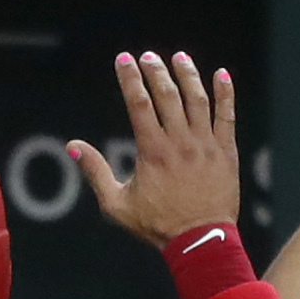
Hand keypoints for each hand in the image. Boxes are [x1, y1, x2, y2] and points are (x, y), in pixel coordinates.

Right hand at [73, 51, 239, 246]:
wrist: (200, 242)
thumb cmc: (156, 226)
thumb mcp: (117, 204)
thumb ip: (95, 172)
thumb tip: (72, 146)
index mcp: (152, 151)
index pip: (138, 103)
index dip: (130, 78)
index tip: (124, 59)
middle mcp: (180, 142)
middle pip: (167, 95)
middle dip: (156, 71)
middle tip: (148, 56)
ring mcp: (205, 144)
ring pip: (197, 99)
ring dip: (187, 75)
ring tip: (179, 57)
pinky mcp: (226, 152)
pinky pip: (227, 116)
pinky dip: (225, 93)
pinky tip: (221, 74)